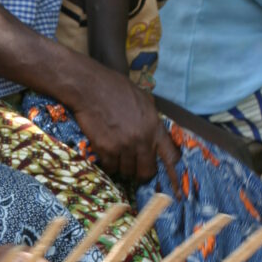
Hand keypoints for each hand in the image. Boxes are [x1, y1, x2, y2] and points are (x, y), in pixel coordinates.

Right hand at [70, 65, 179, 192]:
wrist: (89, 87)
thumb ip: (151, 119)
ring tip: (118, 157)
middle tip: (135, 167)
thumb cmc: (115, 88)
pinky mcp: (105, 149)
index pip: (171, 157)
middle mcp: (141, 140)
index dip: (171, 170)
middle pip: (147, 171)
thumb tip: (154, 132)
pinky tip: (106, 155)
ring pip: (127, 171)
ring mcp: (123, 146)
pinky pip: (110, 167)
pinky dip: (108, 164)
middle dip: (142, 172)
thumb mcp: (143, 100)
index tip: (167, 174)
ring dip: (123, 167)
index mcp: (154, 127)